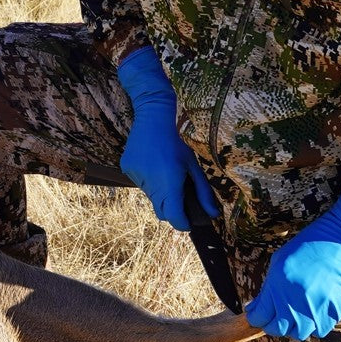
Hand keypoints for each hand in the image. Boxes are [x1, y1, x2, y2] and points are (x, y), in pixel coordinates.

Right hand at [117, 46, 217, 230]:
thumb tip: (213, 214)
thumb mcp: (194, 166)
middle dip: (172, 209)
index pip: (173, 216)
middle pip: (162, 211)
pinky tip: (153, 164)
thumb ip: (203, 192)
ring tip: (165, 172)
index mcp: (170, 182)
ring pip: (151, 197)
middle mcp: (151, 182)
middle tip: (180, 196)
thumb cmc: (177, 142)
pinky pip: (141, 185)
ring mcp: (136, 176)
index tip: (188, 222)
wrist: (153, 118)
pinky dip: (149, 181)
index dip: (182, 223)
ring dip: (160, 193)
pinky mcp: (127, 169)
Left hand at [247, 170, 340, 339]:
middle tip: (275, 316)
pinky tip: (313, 313)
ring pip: (300, 333)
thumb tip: (257, 305)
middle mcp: (295, 300)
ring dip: (295, 327)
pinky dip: (315, 325)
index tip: (256, 312)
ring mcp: (316, 306)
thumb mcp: (280, 260)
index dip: (255, 316)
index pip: (259, 317)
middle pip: (278, 329)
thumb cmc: (310, 243)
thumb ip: (269, 286)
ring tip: (295, 316)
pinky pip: (321, 329)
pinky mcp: (335, 308)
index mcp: (277, 286)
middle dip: (273, 324)